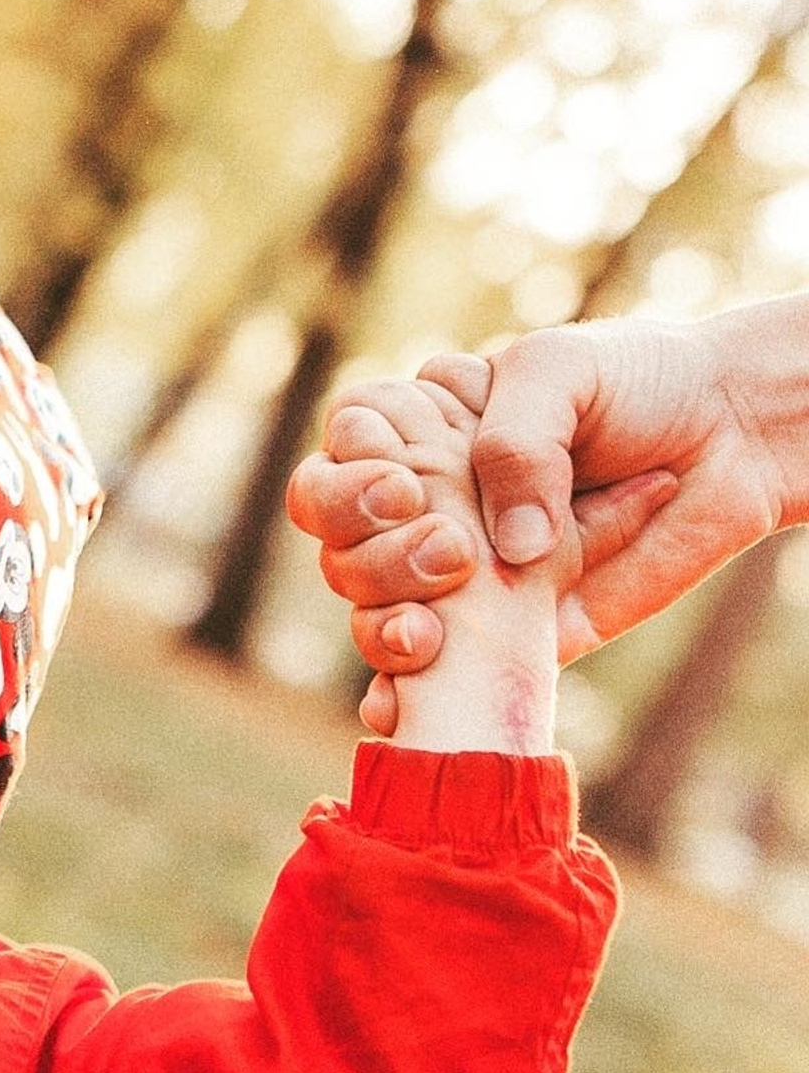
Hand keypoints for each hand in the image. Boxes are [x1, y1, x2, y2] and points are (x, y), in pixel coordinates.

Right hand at [289, 344, 697, 732]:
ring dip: (385, 622)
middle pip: (339, 542)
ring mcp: (456, 573)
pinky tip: (399, 702)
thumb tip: (505, 554)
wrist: (733, 432)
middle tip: (452, 547)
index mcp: (420, 431)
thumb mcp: (558, 370)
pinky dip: (397, 694)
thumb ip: (510, 443)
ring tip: (434, 627)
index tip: (404, 484)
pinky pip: (427, 674)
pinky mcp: (503, 633)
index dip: (350, 476)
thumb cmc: (637, 381)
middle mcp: (423, 504)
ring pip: (369, 608)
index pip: (339, 455)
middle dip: (375, 553)